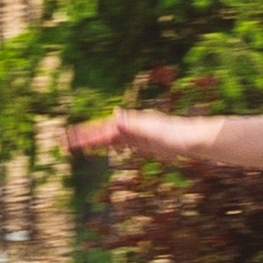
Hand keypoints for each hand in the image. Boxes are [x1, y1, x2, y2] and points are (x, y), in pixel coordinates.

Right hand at [62, 108, 219, 159]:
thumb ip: (134, 124)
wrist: (197, 139)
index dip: (85, 135)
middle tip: (65, 142)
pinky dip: (114, 145)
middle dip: (85, 137)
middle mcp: (133, 126)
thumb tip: (114, 114)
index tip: (68, 139)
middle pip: (104, 132)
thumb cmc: (177, 134)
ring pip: (112, 138)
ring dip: (97, 141)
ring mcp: (140, 134)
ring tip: (82, 143)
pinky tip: (112, 148)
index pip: (102, 131)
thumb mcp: (154, 130)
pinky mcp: (148, 143)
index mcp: (132, 124)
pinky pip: (125, 144)